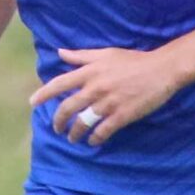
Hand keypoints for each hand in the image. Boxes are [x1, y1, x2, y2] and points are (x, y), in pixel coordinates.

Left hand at [27, 46, 186, 146]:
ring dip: (75, 133)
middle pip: (68, 108)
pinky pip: (102, 131)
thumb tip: (60, 53)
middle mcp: (95, 87)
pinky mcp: (122, 115)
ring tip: (73, 138)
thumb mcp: (105, 53)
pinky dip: (95, 138)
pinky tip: (93, 141)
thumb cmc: (133, 60)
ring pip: (83, 122)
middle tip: (57, 128)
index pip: (60, 83)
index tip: (33, 103)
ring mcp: (108, 102)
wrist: (161, 69)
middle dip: (58, 121)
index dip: (44, 94)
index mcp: (90, 71)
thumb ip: (81, 56)